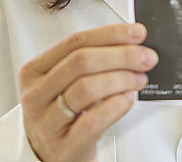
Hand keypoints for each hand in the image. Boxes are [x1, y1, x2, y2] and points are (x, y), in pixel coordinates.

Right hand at [18, 23, 157, 161]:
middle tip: (146, 57)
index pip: (75, 42)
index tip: (137, 33)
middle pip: (82, 62)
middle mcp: (36, 95)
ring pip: (87, 88)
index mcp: (35, 71)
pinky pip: (93, 120)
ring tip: (139, 79)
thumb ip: (93, 61)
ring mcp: (47, 122)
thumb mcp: (68, 84)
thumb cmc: (65, 115)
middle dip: (122, 56)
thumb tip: (131, 42)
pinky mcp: (64, 146)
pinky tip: (128, 99)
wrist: (55, 156)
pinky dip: (117, 105)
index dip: (110, 34)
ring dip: (122, 79)